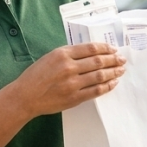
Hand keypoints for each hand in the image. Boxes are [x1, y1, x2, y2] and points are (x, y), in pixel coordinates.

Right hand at [9, 42, 125, 118]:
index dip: (105, 48)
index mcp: (62, 54)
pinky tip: (113, 83)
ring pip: (100, 75)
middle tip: (122, 59)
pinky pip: (96, 90)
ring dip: (113, 72)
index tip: (113, 49)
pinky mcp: (75, 97)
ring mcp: (73, 83)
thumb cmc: (35, 76)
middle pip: (98, 61)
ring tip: (120, 70)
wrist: (25, 96)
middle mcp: (69, 67)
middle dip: (113, 59)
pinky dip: (107, 86)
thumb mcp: (49, 57)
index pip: (90, 48)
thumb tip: (90, 53)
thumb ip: (68, 54)